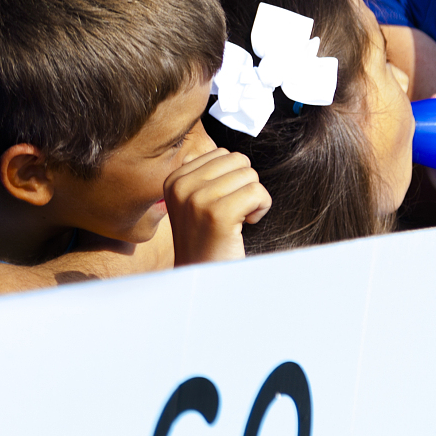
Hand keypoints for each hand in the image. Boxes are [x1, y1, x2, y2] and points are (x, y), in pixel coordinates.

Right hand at [163, 147, 270, 264]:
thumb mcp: (193, 204)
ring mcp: (198, 199)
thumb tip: (231, 156)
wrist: (201, 281)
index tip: (223, 204)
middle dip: (245, 184)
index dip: (232, 179)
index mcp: (174, 180)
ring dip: (253, 198)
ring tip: (239, 219)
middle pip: (237, 160)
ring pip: (250, 175)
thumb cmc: (206, 242)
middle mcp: (181, 186)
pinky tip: (246, 225)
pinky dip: (261, 208)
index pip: (221, 153)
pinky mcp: (218, 214)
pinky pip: (257, 192)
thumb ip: (204, 176)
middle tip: (234, 211)